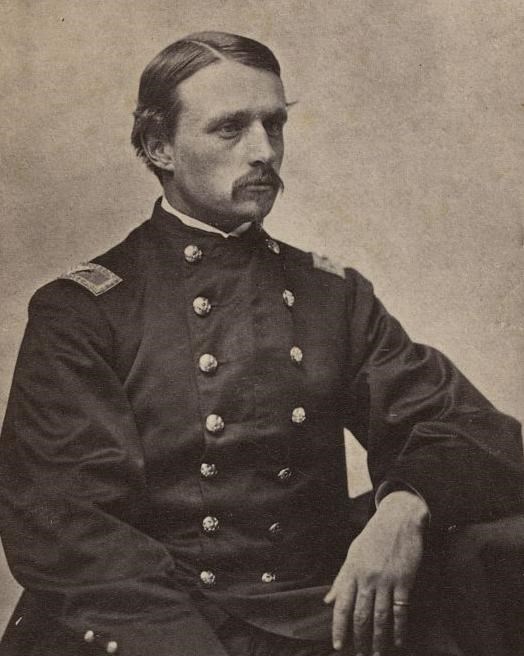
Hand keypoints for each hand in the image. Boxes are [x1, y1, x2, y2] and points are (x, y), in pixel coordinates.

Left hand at [324, 490, 427, 655]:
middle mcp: (367, 578)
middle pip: (361, 615)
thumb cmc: (373, 536)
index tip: (338, 644)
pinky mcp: (404, 581)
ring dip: (379, 639)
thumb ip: (341, 578)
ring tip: (377, 654)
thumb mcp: (353, 553)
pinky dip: (399, 628)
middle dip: (359, 639)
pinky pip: (400, 610)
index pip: (342, 605)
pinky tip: (398, 641)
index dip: (339, 627)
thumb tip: (328, 600)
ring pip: (380, 617)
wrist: (398, 520)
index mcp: (352, 571)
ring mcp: (386, 580)